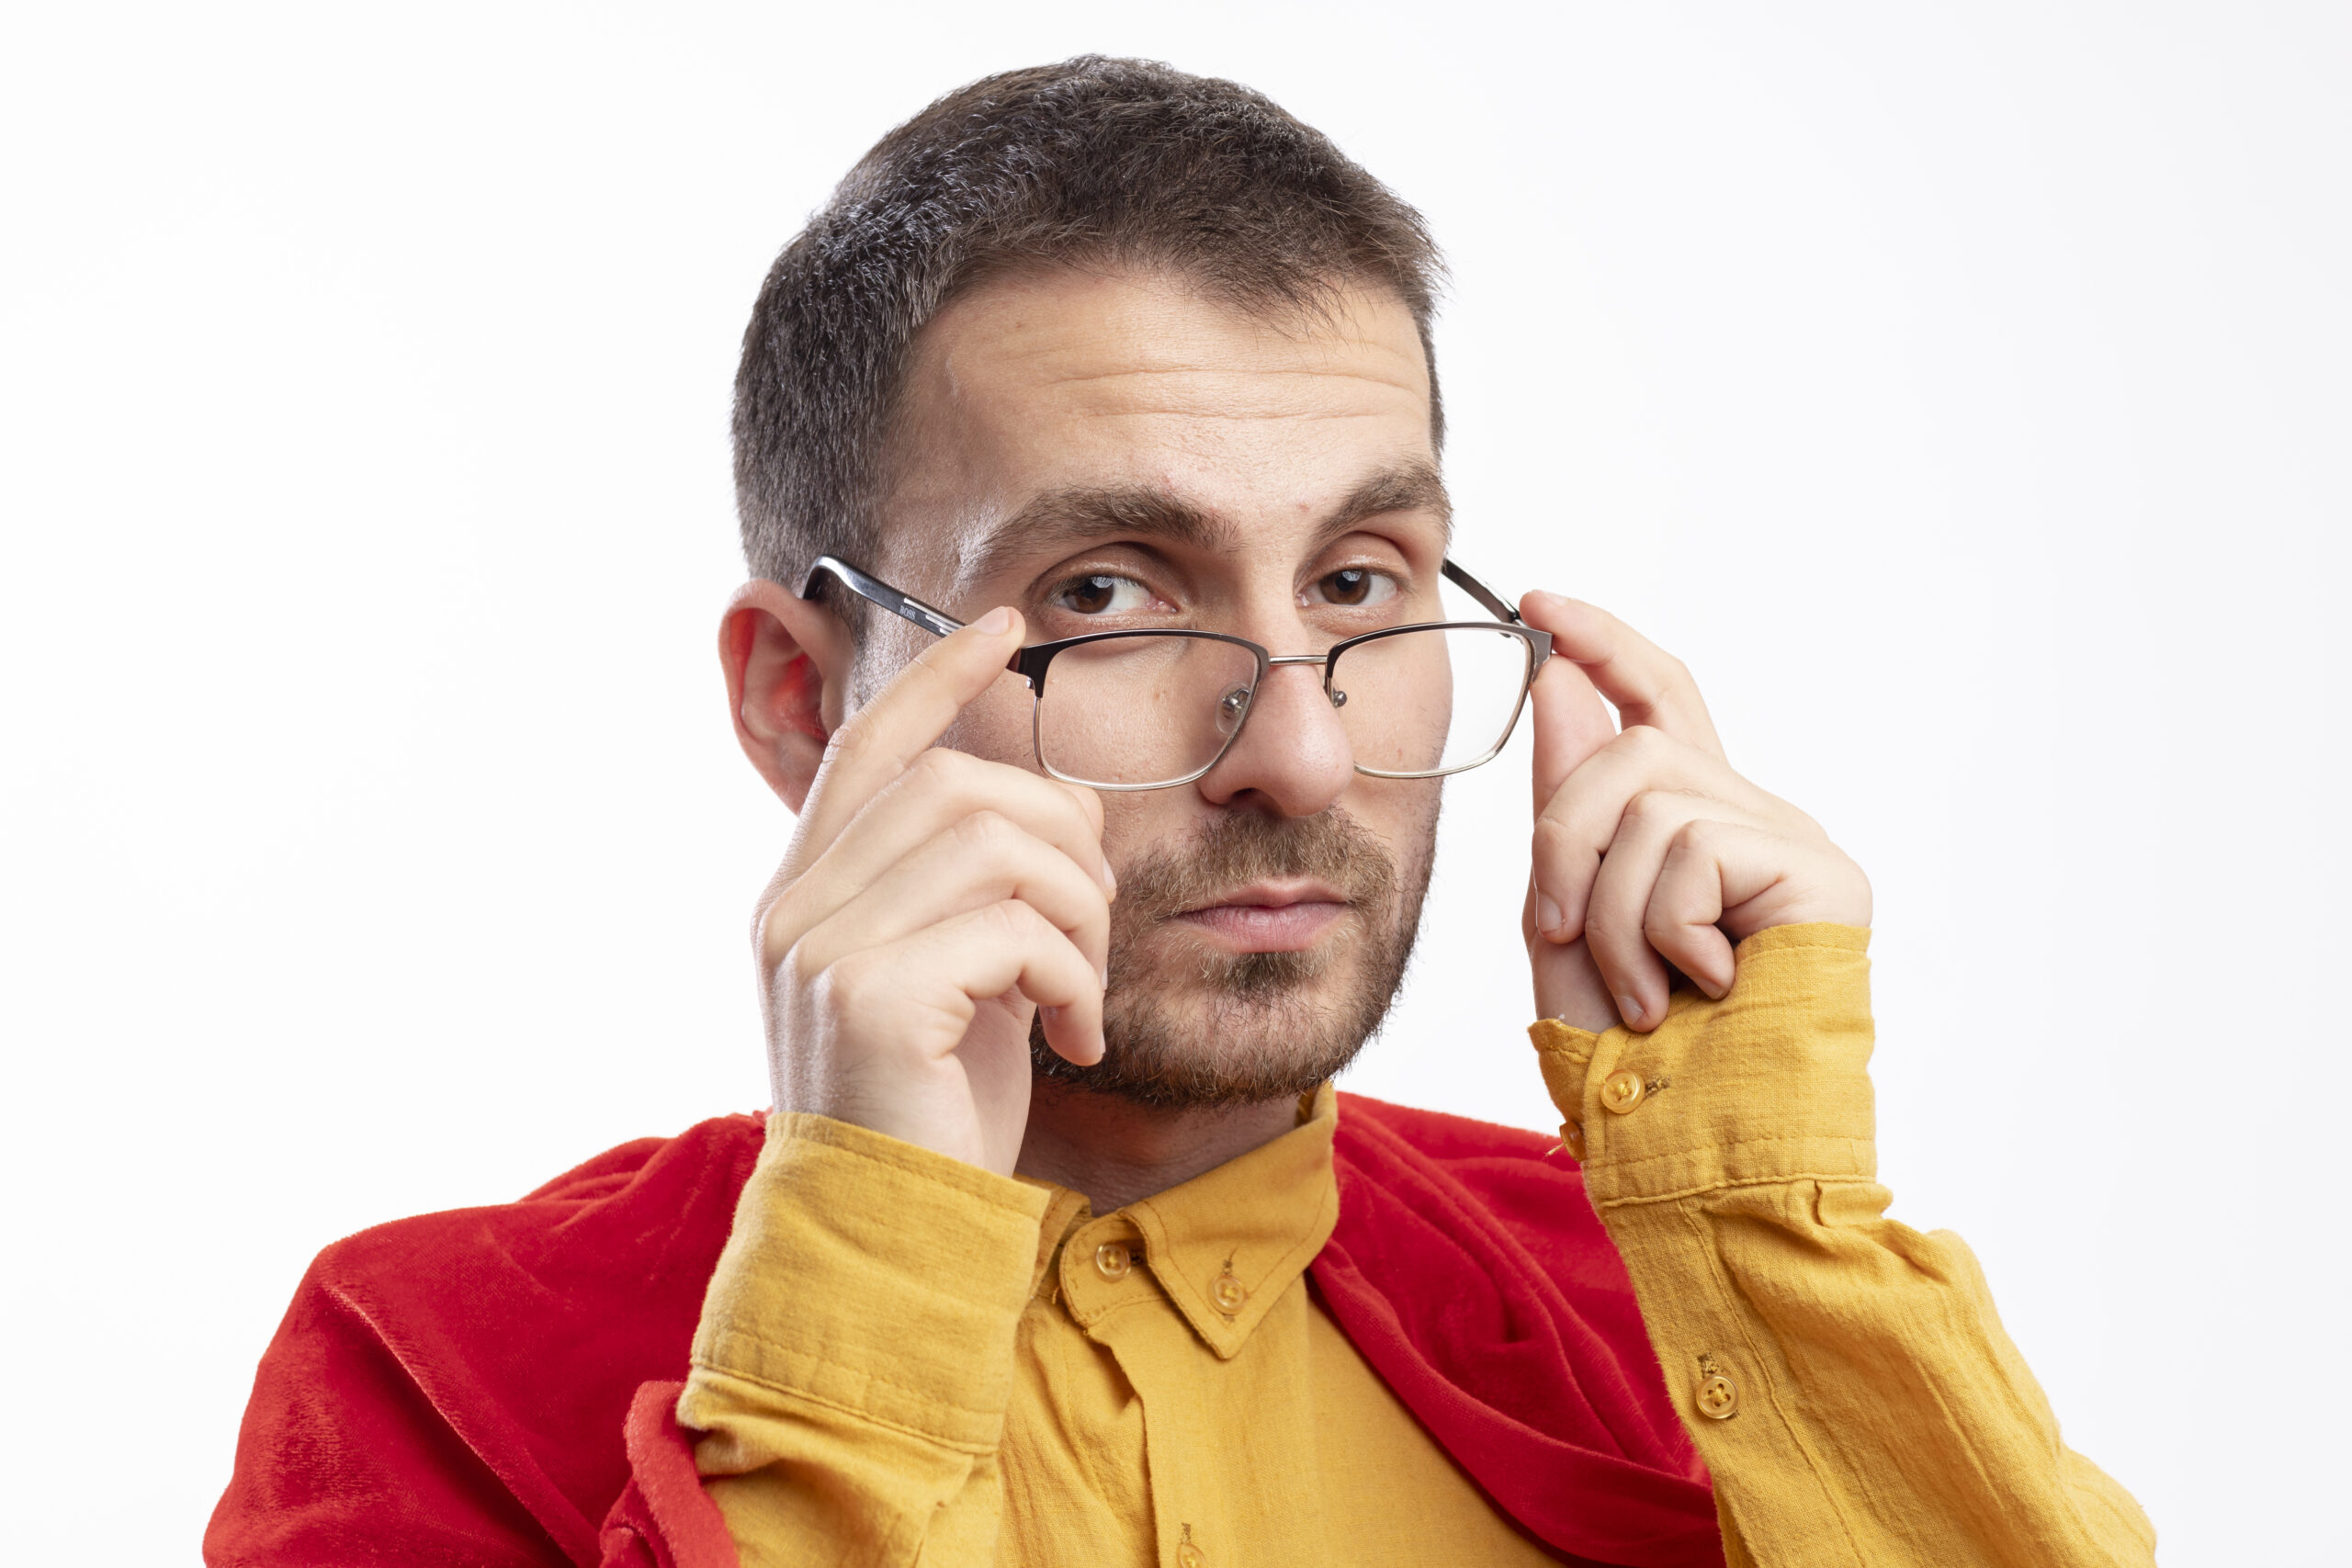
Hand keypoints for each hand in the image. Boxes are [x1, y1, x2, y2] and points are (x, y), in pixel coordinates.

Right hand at [754, 607, 1115, 1174]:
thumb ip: (977, 892)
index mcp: (806, 897)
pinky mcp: (869, 995)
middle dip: (1061, 834)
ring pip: (995, 841)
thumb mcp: (959, 982)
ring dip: (1078, 910)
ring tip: (1084, 991)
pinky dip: (1073, 975)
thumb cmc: (931, 1116)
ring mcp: (821, 948)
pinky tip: (1075, 1040)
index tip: (1009, 628)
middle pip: (957, 783)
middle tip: (1095, 922)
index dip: (939, 678)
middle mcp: (796, 910)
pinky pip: (1015, 927)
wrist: (887, 1241)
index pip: (868, 746)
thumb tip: (1061, 798)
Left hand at [1516, 593, 1871, 1032]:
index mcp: (1695, 824)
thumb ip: (1567, 806)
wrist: (1695, 1145)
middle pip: (1628, 745)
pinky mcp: (1819, 875)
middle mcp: (1754, 818)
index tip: (1541, 602)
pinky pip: (1692, 847)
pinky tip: (1699, 983)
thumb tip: (1559, 683)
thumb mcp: (1566, 918)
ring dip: (1607, 907)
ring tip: (1644, 986)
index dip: (1604, 645)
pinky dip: (1663, 927)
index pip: (1658, 698)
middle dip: (1562, 838)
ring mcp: (1792, 843)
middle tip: (1559, 933)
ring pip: (1648, 797)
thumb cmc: (1633, 1056)